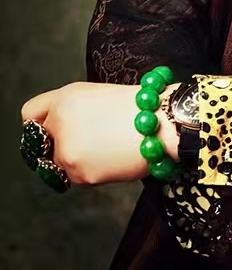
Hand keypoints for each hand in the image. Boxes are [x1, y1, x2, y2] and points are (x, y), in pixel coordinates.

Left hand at [20, 82, 179, 184]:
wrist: (163, 123)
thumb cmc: (136, 106)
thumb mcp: (97, 93)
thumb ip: (68, 108)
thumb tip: (52, 129)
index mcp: (64, 98)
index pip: (30, 114)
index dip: (40, 121)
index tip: (49, 128)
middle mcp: (60, 123)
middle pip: (43, 141)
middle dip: (61, 142)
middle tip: (91, 138)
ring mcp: (67, 150)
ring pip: (58, 162)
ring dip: (77, 159)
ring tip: (107, 146)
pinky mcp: (80, 173)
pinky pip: (76, 176)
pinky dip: (91, 171)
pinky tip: (112, 157)